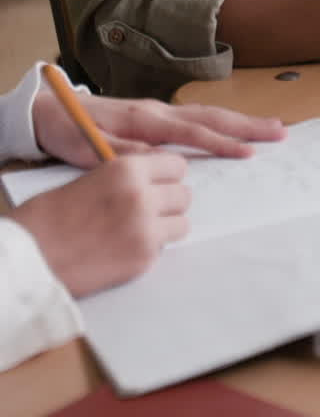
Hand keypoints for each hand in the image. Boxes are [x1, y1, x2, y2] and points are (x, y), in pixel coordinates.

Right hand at [15, 152, 190, 296]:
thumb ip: (126, 178)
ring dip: (166, 226)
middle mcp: (142, 196)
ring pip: (182, 223)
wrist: (30, 258)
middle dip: (169, 202)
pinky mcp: (143, 261)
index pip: (175, 165)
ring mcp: (145, 230)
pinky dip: (150, 249)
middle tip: (149, 209)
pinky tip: (125, 248)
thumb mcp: (92, 178)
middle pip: (184, 194)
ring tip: (139, 230)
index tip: (160, 183)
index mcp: (127, 169)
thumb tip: (153, 182)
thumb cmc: (50, 217)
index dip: (167, 175)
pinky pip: (164, 249)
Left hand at [32, 91, 285, 167]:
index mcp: (145, 120)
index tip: (248, 153)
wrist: (51, 110)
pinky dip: (221, 121)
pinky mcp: (155, 115)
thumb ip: (125, 153)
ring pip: (207, 114)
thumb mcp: (90, 147)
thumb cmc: (70, 131)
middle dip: (247, 124)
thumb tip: (156, 160)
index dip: (221, 144)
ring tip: (270, 128)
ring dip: (240, 121)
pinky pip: (197, 117)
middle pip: (211, 116)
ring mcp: (158, 110)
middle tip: (280, 131)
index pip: (192, 133)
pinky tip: (234, 129)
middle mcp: (158, 111)